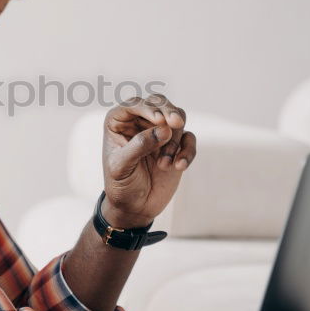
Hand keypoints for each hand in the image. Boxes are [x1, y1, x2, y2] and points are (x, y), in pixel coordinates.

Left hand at [101, 94, 196, 227]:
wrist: (134, 207)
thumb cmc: (121, 184)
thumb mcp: (121, 167)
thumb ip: (139, 146)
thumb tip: (164, 129)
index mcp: (119, 121)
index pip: (135, 104)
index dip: (148, 107)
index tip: (159, 119)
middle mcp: (140, 121)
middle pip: (160, 103)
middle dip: (169, 111)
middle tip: (176, 123)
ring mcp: (160, 132)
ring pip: (177, 120)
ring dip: (174, 141)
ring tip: (163, 165)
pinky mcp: (176, 146)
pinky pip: (189, 139)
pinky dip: (188, 151)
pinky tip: (180, 166)